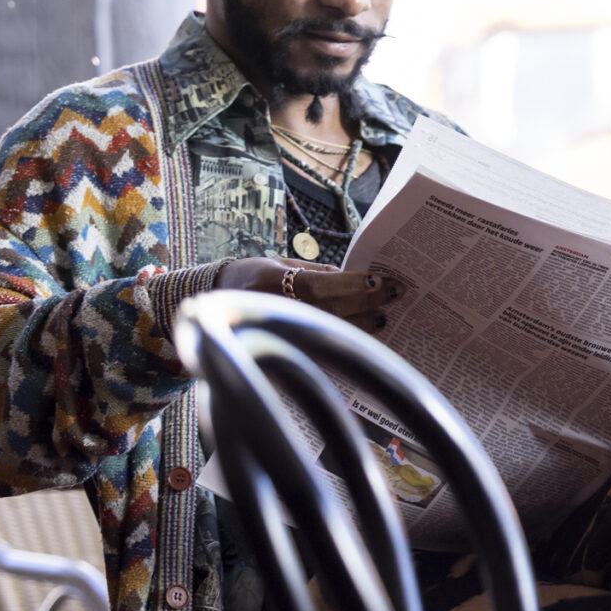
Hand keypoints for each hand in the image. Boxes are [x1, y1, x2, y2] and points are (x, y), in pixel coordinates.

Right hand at [213, 257, 404, 333]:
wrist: (213, 299)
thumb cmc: (252, 275)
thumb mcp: (278, 264)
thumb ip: (314, 271)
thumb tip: (352, 276)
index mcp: (271, 282)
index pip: (318, 286)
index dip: (350, 284)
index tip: (378, 278)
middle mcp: (275, 308)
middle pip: (330, 309)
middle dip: (367, 301)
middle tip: (397, 292)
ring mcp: (277, 330)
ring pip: (328, 329)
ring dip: (361, 323)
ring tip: (386, 315)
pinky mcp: (280, 346)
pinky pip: (319, 343)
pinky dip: (344, 337)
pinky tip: (365, 331)